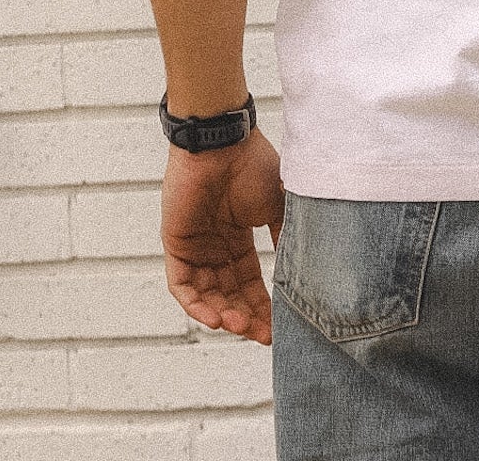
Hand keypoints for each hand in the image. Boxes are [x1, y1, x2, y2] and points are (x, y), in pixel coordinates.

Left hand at [160, 126, 284, 344]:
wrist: (222, 142)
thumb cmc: (252, 164)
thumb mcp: (278, 204)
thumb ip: (286, 236)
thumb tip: (302, 273)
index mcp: (239, 236)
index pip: (250, 282)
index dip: (264, 306)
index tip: (280, 329)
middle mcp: (216, 246)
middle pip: (230, 295)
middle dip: (247, 318)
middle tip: (264, 336)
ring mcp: (195, 247)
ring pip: (207, 296)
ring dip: (224, 316)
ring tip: (242, 327)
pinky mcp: (176, 245)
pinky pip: (183, 287)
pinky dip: (197, 306)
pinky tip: (217, 318)